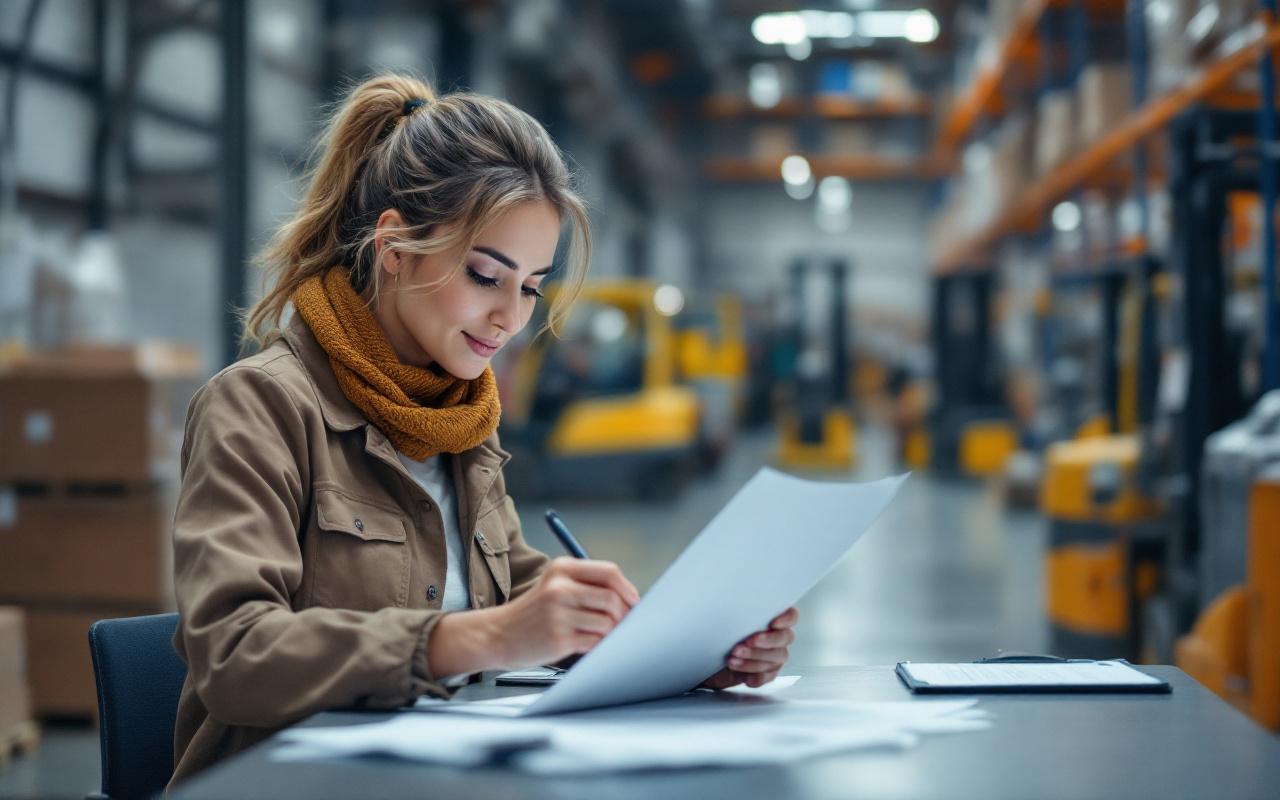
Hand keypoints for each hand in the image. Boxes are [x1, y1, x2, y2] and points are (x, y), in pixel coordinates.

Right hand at [488, 557, 639, 667]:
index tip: (634, 602)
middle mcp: (559, 588)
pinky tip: (589, 644)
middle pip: (612, 598)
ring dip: (611, 632)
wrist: (497, 634)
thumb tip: (630, 600)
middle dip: (624, 614)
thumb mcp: (555, 586)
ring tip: (601, 634)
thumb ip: (588, 587)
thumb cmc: (534, 613)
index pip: (609, 572)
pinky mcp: (558, 638)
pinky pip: (595, 641)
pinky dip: (600, 644)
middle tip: (623, 624)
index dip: (627, 588)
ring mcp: (558, 614)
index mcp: (562, 569)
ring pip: (607, 622)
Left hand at [700, 607, 798, 689]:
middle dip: (766, 640)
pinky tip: (745, 676)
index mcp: (771, 617)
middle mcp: (776, 636)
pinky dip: (756, 676)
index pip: (790, 615)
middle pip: (785, 638)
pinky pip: (767, 677)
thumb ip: (737, 611)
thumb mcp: (724, 618)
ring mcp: (773, 656)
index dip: (786, 618)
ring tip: (734, 658)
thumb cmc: (718, 633)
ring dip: (754, 658)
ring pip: (775, 658)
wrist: (706, 657)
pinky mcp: (764, 674)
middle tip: (747, 642)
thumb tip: (732, 601)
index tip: (773, 623)